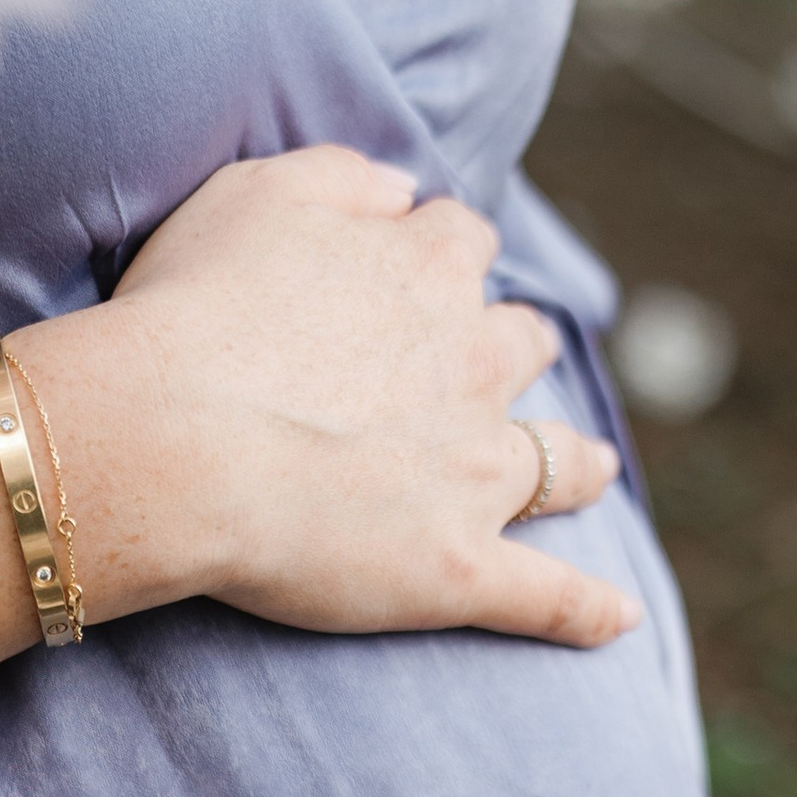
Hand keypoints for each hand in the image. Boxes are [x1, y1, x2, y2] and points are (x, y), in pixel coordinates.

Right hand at [26, 145, 640, 651]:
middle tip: (501, 363)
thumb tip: (404, 187)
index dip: (442, 251)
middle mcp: (472, 362)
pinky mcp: (461, 566)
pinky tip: (620, 619)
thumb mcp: (255, 194)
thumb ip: (341, 176)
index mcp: (427, 268)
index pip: (461, 238)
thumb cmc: (195, 314)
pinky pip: (546, 595)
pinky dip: (587, 610)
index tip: (422, 266)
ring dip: (575, 459)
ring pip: (557, 459)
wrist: (176, 443)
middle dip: (516, 346)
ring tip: (592, 468)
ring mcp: (476, 470)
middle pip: (522, 341)